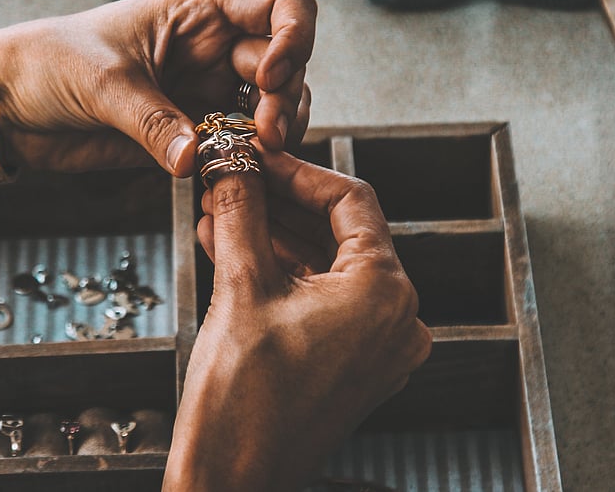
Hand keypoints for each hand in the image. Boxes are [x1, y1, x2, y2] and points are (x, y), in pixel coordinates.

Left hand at [0, 0, 315, 176]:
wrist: (10, 107)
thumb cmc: (48, 64)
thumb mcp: (101, 82)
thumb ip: (151, 120)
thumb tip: (194, 158)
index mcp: (200, 13)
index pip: (283, 7)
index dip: (295, 38)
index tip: (270, 76)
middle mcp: (216, 50)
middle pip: (290, 65)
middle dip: (285, 100)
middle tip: (262, 136)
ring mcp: (210, 94)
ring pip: (276, 110)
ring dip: (278, 133)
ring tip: (253, 156)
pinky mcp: (196, 137)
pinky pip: (243, 149)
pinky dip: (252, 163)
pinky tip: (237, 174)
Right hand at [164, 152, 431, 491]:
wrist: (232, 483)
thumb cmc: (241, 402)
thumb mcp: (239, 288)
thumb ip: (240, 212)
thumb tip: (232, 163)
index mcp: (384, 293)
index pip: (350, 202)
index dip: (297, 171)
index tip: (255, 156)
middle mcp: (396, 320)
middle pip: (339, 234)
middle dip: (278, 205)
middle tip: (231, 180)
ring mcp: (379, 348)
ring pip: (327, 268)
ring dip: (274, 238)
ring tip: (218, 212)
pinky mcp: (356, 367)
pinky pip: (324, 302)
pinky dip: (283, 277)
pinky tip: (231, 250)